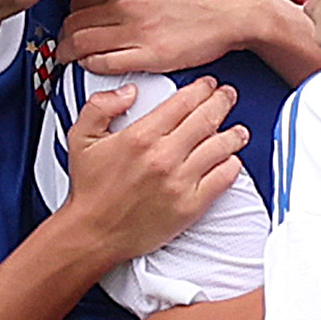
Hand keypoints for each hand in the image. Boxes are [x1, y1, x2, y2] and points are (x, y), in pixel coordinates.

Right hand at [58, 79, 244, 262]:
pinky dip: (231, 166)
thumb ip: (100, 106)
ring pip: (220, 148)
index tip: (208, 86)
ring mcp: (180, 182)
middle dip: (222, 102)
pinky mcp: (190, 206)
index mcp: (140, 137)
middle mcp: (163, 157)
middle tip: (228, 97)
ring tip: (239, 130)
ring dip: (234, 134)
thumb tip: (129, 92)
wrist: (93, 233)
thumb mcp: (81, 138)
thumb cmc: (90, 190)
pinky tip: (231, 160)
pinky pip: (222, 179)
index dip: (201, 90)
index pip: (183, 103)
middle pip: (206, 119)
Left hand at [62, 0, 300, 77]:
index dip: (70, 15)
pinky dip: (89, 65)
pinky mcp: (147, 54)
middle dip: (63, 35)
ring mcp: (133, 29)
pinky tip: (90, 66)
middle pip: (72, 21)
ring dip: (68, 53)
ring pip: (80, 43)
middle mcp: (123, 1)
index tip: (71, 25)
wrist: (235, 8)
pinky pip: (101, 63)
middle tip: (63, 45)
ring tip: (67, 59)